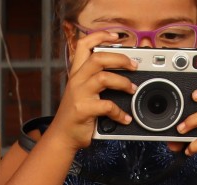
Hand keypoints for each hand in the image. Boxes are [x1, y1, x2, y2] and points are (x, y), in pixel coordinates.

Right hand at [48, 31, 135, 150]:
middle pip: (98, 58)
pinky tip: (125, 118)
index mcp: (77, 73)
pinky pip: (107, 106)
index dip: (100, 36)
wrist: (62, 136)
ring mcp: (79, 94)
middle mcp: (77, 80)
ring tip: (132, 89)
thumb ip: (96, 80)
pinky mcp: (84, 109)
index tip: (116, 36)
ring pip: (103, 77)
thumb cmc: (77, 114)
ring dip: (123, 82)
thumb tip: (123, 72)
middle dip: (120, 58)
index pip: (84, 45)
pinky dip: (120, 112)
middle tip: (133, 65)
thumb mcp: (82, 92)